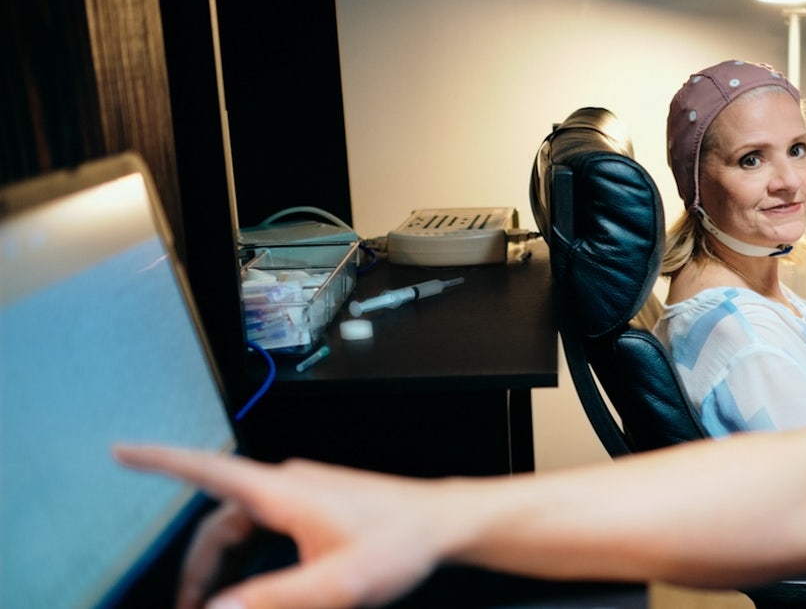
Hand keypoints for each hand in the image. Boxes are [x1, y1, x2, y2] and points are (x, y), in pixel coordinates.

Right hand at [114, 446, 443, 608]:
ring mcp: (303, 493)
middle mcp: (287, 485)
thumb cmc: (399, 544)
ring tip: (216, 602)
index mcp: (282, 493)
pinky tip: (258, 585)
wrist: (443, 524)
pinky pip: (266, 528)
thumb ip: (274, 598)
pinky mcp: (317, 505)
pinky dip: (250, 557)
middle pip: (219, 521)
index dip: (160, 461)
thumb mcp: (337, 583)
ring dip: (224, 566)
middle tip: (188, 606)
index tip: (122, 452)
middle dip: (197, 566)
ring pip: (243, 527)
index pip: (208, 470)